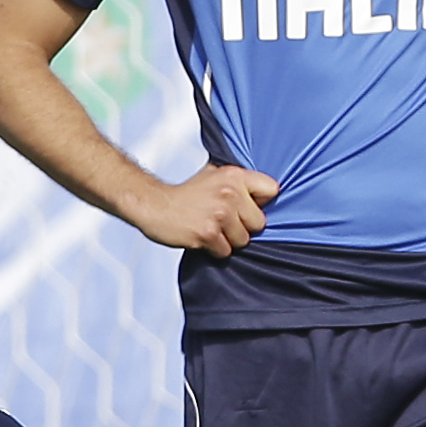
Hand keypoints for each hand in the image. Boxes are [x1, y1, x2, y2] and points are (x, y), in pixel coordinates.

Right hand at [128, 163, 277, 256]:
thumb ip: (239, 183)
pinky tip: (201, 236)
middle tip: (223, 221)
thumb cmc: (185, 193)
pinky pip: (226, 251)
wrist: (153, 204)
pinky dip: (215, 249)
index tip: (248, 207)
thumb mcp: (215, 175)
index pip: (273, 190)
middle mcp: (230, 193)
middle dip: (244, 226)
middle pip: (259, 222)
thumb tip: (267, 195)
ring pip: (243, 240)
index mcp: (235, 175)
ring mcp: (220, 214)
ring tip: (210, 228)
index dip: (261, 203)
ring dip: (228, 239)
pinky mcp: (208, 233)